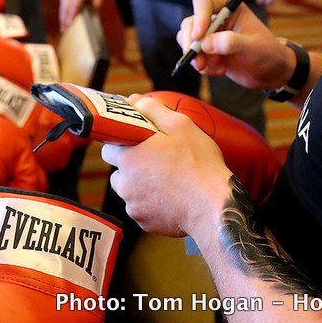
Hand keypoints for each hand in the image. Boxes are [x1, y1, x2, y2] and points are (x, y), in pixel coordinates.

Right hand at [58, 0, 109, 30]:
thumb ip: (97, 4)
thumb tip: (93, 16)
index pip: (75, 5)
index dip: (72, 15)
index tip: (69, 23)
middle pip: (67, 8)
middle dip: (65, 19)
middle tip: (64, 30)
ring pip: (63, 7)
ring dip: (62, 18)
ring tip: (62, 29)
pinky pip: (62, 5)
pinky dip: (62, 14)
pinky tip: (62, 22)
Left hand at [100, 95, 233, 236]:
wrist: (213, 205)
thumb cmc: (198, 164)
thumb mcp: (180, 125)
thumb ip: (153, 109)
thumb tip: (134, 100)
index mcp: (128, 157)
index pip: (108, 147)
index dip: (123, 142)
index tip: (138, 142)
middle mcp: (124, 183)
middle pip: (118, 170)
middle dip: (131, 164)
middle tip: (156, 159)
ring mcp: (133, 205)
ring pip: (129, 190)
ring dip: (141, 185)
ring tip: (166, 179)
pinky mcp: (144, 223)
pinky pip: (141, 208)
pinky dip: (151, 203)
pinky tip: (171, 197)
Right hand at [177, 0, 295, 90]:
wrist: (271, 73)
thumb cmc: (268, 54)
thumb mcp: (254, 47)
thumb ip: (232, 43)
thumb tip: (206, 44)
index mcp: (230, 8)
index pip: (204, 1)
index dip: (199, 16)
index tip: (199, 36)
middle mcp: (217, 19)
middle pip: (190, 22)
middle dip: (191, 42)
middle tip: (198, 60)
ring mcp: (211, 36)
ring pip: (188, 39)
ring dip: (195, 56)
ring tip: (214, 68)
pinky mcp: (208, 52)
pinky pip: (193, 56)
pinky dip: (202, 66)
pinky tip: (219, 71)